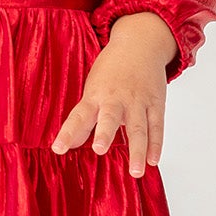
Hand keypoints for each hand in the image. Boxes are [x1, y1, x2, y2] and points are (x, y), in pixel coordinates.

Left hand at [50, 12, 177, 176]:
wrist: (140, 44)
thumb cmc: (111, 70)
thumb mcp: (92, 89)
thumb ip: (83, 118)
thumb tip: (69, 145)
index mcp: (95, 95)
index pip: (78, 116)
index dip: (68, 133)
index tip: (58, 149)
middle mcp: (116, 99)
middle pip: (109, 117)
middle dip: (104, 133)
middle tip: (99, 149)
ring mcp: (138, 101)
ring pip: (139, 128)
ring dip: (138, 150)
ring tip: (135, 171)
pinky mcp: (156, 104)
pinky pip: (157, 127)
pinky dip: (156, 144)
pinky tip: (153, 160)